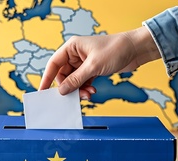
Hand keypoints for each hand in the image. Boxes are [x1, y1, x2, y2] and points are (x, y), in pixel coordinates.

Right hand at [39, 27, 160, 98]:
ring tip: (88, 94)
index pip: (54, 64)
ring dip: (79, 89)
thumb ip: (76, 79)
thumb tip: (62, 90)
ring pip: (73, 80)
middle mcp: (76, 54)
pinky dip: (85, 88)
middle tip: (74, 96)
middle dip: (68, 87)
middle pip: (63, 74)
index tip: (42, 90)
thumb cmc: (115, 49)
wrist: (135, 49)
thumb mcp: (93, 66)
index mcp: (72, 47)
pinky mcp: (92, 69)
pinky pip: (83, 81)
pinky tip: (92, 92)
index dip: (47, 77)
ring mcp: (84, 62)